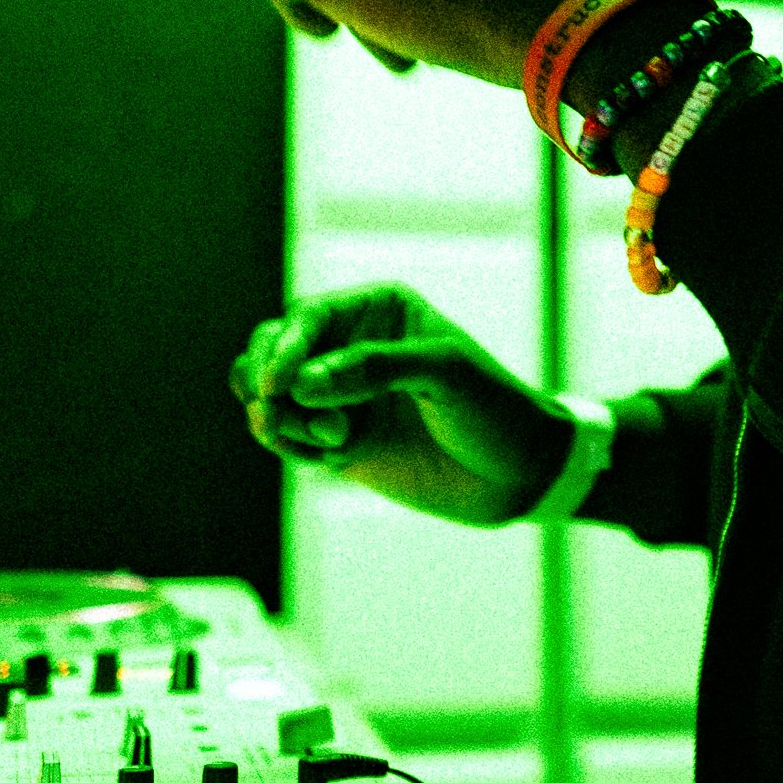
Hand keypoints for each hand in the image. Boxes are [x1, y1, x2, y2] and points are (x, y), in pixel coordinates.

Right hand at [230, 283, 581, 526]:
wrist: (519, 474)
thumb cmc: (494, 408)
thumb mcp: (445, 374)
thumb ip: (375, 369)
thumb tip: (301, 383)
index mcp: (379, 309)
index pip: (308, 316)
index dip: (284, 348)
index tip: (278, 386)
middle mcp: (350, 345)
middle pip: (271, 348)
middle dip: (264, 380)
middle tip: (276, 414)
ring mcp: (339, 396)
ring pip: (270, 395)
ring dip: (276, 418)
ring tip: (324, 440)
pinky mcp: (335, 442)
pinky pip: (287, 437)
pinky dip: (292, 447)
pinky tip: (330, 456)